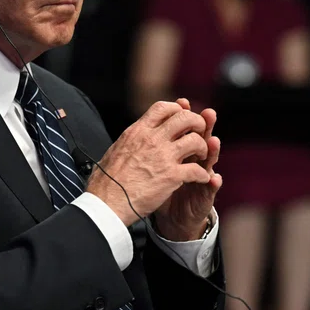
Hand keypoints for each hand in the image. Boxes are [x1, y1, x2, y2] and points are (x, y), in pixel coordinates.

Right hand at [86, 101, 210, 225]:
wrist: (106, 202)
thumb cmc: (106, 181)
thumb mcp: (115, 149)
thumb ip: (129, 141)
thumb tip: (129, 139)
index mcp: (137, 132)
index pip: (163, 107)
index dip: (177, 110)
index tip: (181, 118)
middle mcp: (152, 140)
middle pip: (185, 118)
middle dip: (197, 123)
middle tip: (199, 133)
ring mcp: (163, 157)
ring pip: (195, 141)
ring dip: (203, 148)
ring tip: (201, 156)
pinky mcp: (171, 176)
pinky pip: (197, 169)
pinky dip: (203, 174)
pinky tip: (201, 178)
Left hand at [154, 100, 221, 241]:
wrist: (171, 217)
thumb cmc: (159, 188)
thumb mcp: (154, 164)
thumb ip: (153, 146)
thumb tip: (143, 124)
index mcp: (181, 150)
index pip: (185, 127)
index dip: (184, 114)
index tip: (182, 102)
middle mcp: (195, 160)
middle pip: (201, 137)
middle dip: (204, 125)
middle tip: (207, 113)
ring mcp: (202, 176)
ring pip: (210, 160)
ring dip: (213, 150)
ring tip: (214, 141)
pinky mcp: (205, 195)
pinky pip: (210, 188)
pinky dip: (213, 182)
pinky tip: (214, 178)